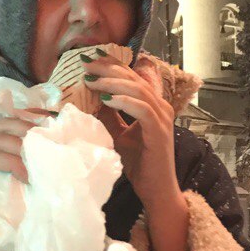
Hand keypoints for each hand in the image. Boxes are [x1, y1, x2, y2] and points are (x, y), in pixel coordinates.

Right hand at [0, 109, 54, 244]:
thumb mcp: (11, 178)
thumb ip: (21, 161)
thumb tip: (54, 149)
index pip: (10, 120)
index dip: (32, 120)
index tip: (55, 126)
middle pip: (6, 125)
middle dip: (31, 132)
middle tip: (52, 145)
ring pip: (0, 139)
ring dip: (25, 150)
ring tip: (43, 164)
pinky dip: (12, 164)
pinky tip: (26, 177)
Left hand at [81, 50, 180, 211]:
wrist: (156, 190)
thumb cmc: (140, 164)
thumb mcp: (118, 135)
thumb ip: (109, 117)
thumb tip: (91, 99)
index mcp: (152, 105)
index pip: (132, 77)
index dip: (111, 66)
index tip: (89, 61)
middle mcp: (160, 107)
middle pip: (134, 78)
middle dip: (109, 69)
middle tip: (87, 65)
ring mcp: (162, 118)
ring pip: (138, 90)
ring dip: (113, 83)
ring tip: (92, 81)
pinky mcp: (159, 131)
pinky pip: (142, 109)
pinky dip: (124, 101)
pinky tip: (107, 99)